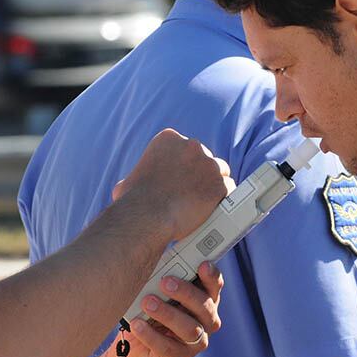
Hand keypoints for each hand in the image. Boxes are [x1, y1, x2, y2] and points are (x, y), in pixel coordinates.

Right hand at [113, 129, 233, 240]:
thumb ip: (137, 178)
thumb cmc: (133, 202)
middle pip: (204, 157)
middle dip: (201, 172)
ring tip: (205, 202)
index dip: (185, 163)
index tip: (181, 177)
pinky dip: (224, 199)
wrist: (148, 216)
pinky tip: (216, 209)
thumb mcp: (128, 182)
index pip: (184, 147)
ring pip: (220, 171)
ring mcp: (209, 164)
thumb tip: (130, 187)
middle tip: (194, 191)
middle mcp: (191, 146)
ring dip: (214, 184)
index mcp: (168, 139)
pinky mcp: (220, 184)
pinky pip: (229, 189)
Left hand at [125, 261, 222, 356]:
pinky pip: (167, 347)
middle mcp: (206, 321)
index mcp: (204, 299)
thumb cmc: (149, 310)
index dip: (212, 276)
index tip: (202, 265)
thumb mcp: (157, 291)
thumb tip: (155, 255)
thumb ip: (164, 277)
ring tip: (147, 302)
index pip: (214, 286)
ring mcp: (195, 342)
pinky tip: (137, 324)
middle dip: (186, 293)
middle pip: (204, 306)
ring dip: (168, 313)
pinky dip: (150, 335)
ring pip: (189, 328)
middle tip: (165, 282)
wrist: (135, 347)